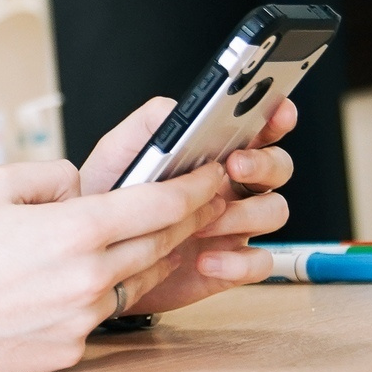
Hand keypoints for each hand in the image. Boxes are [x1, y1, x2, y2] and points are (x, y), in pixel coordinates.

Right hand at [0, 159, 233, 371]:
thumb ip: (54, 175)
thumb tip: (85, 186)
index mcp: (72, 231)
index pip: (159, 206)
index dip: (195, 188)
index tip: (213, 177)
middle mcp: (87, 279)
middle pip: (162, 244)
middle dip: (189, 219)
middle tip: (204, 201)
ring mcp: (81, 320)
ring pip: (139, 282)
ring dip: (150, 257)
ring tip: (148, 237)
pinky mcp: (70, 350)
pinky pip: (103, 314)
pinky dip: (102, 294)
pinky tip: (81, 280)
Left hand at [77, 95, 297, 312]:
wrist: (93, 255)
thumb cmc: (108, 199)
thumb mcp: (118, 154)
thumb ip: (149, 125)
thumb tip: (179, 108)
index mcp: (212, 155)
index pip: (257, 129)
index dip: (276, 118)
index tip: (278, 111)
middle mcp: (231, 186)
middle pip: (278, 166)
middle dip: (263, 163)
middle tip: (234, 166)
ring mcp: (236, 225)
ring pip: (274, 210)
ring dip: (244, 214)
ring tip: (200, 224)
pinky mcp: (231, 263)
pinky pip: (259, 262)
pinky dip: (237, 262)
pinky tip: (204, 260)